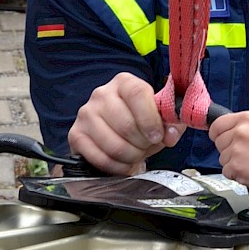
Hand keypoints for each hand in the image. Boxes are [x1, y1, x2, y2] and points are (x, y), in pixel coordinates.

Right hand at [68, 73, 182, 174]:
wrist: (117, 132)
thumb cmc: (141, 122)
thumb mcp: (162, 118)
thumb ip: (172, 124)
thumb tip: (170, 135)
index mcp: (124, 82)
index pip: (137, 93)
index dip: (150, 119)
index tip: (158, 136)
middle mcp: (101, 94)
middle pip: (126, 124)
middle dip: (143, 144)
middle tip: (148, 148)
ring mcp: (85, 114)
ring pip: (114, 145)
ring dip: (131, 157)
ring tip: (137, 155)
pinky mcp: (76, 135)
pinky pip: (100, 158)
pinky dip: (117, 167)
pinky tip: (124, 164)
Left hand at [208, 110, 248, 190]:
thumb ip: (241, 125)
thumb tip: (220, 129)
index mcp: (247, 118)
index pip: (217, 124)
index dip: (218, 134)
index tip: (222, 139)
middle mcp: (241, 131)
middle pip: (218, 142)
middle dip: (228, 149)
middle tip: (246, 152)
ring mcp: (237, 149)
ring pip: (222, 158)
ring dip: (233, 162)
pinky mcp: (236, 166)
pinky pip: (226, 171)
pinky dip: (235, 174)